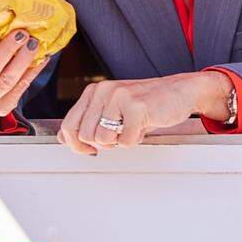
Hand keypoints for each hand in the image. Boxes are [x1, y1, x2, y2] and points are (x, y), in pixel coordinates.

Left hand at [58, 71, 231, 153]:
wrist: (179, 91)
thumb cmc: (145, 103)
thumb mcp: (112, 108)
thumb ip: (88, 120)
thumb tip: (62, 138)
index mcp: (94, 91)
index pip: (68, 126)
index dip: (75, 145)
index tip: (89, 150)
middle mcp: (103, 90)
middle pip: (85, 136)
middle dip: (102, 144)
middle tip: (120, 134)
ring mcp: (120, 97)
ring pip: (103, 140)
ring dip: (120, 141)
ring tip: (133, 127)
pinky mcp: (136, 106)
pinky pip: (126, 141)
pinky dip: (136, 139)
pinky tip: (144, 125)